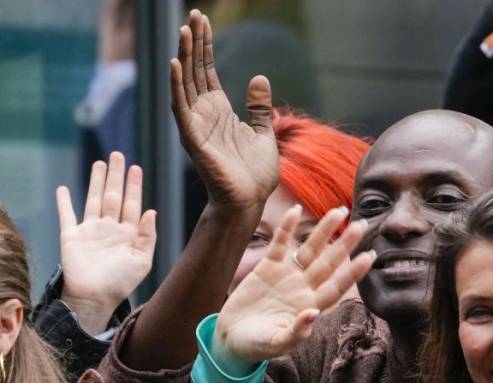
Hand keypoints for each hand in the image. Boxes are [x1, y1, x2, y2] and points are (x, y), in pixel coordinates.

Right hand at [57, 152, 156, 334]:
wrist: (95, 298)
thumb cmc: (121, 283)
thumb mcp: (142, 260)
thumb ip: (148, 236)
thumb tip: (151, 211)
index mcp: (128, 233)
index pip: (132, 203)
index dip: (134, 185)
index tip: (136, 168)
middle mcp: (110, 228)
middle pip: (114, 195)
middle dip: (116, 176)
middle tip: (117, 155)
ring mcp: (91, 231)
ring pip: (94, 199)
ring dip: (96, 181)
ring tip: (100, 163)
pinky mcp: (71, 236)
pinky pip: (67, 215)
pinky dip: (64, 202)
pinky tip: (63, 188)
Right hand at [169, 9, 278, 212]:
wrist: (251, 201)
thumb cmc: (255, 173)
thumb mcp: (263, 132)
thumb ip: (259, 107)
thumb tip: (259, 78)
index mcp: (219, 111)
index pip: (206, 70)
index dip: (205, 46)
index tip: (202, 20)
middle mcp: (204, 114)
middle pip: (194, 71)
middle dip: (193, 43)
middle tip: (193, 15)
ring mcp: (196, 126)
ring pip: (185, 84)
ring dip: (184, 57)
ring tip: (184, 31)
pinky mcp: (194, 139)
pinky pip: (181, 109)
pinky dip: (177, 86)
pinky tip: (176, 65)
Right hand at [215, 206, 375, 366]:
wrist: (231, 338)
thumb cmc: (257, 346)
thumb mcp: (276, 344)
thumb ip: (296, 332)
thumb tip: (313, 314)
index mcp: (311, 307)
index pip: (337, 286)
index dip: (353, 272)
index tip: (369, 257)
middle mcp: (304, 288)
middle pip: (329, 262)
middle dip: (345, 244)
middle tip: (362, 225)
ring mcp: (287, 275)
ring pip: (310, 249)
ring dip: (324, 231)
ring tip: (339, 212)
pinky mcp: (267, 267)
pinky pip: (280, 244)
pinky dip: (287, 228)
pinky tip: (295, 210)